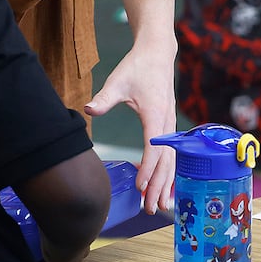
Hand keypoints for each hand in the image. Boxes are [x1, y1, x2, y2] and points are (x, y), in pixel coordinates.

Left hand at [84, 42, 178, 212]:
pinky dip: (169, 172)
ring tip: (161, 205)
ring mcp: (170, 124)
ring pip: (172, 160)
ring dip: (166, 183)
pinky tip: (164, 186)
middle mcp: (167, 122)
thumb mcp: (118, 81)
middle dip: (159, 185)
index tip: (140, 187)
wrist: (157, 53)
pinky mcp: (168, 125)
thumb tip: (88, 110)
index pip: (154, 148)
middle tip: (150, 208)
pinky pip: (172, 153)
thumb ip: (104, 98)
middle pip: (166, 160)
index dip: (148, 169)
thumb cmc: (137, 67)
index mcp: (156, 114)